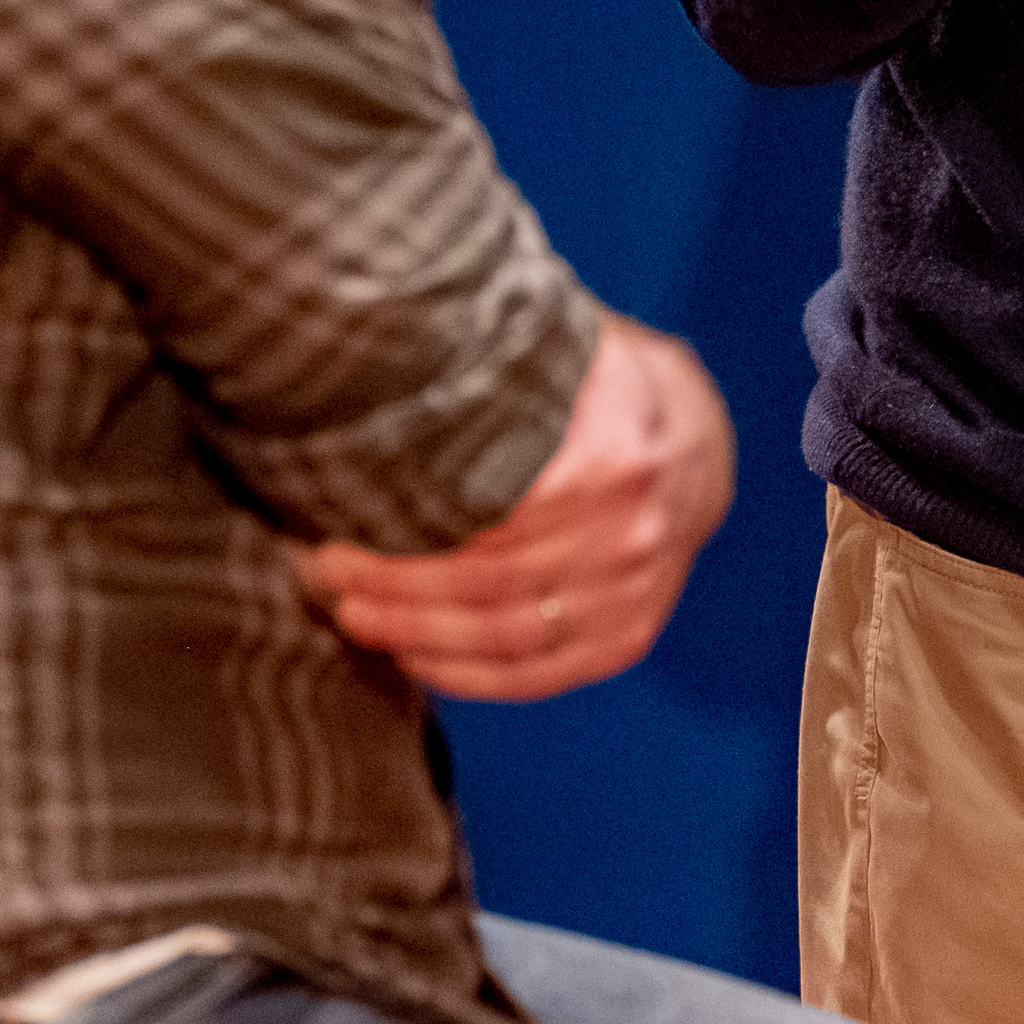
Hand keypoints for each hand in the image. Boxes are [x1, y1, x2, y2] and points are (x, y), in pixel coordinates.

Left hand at [292, 318, 732, 702]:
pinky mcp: (628, 635)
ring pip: (503, 636)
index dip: (401, 538)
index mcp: (610, 453)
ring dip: (415, 634)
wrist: (698, 440)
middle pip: (485, 584)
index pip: (486, 517)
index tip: (333, 530)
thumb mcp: (566, 347)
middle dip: (392, 587)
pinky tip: (413, 658)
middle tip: (325, 574)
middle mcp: (628, 532)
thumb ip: (501, 370)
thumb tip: (384, 357)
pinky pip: (536, 674)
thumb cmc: (608, 385)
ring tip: (354, 615)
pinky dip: (467, 675)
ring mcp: (634, 593)